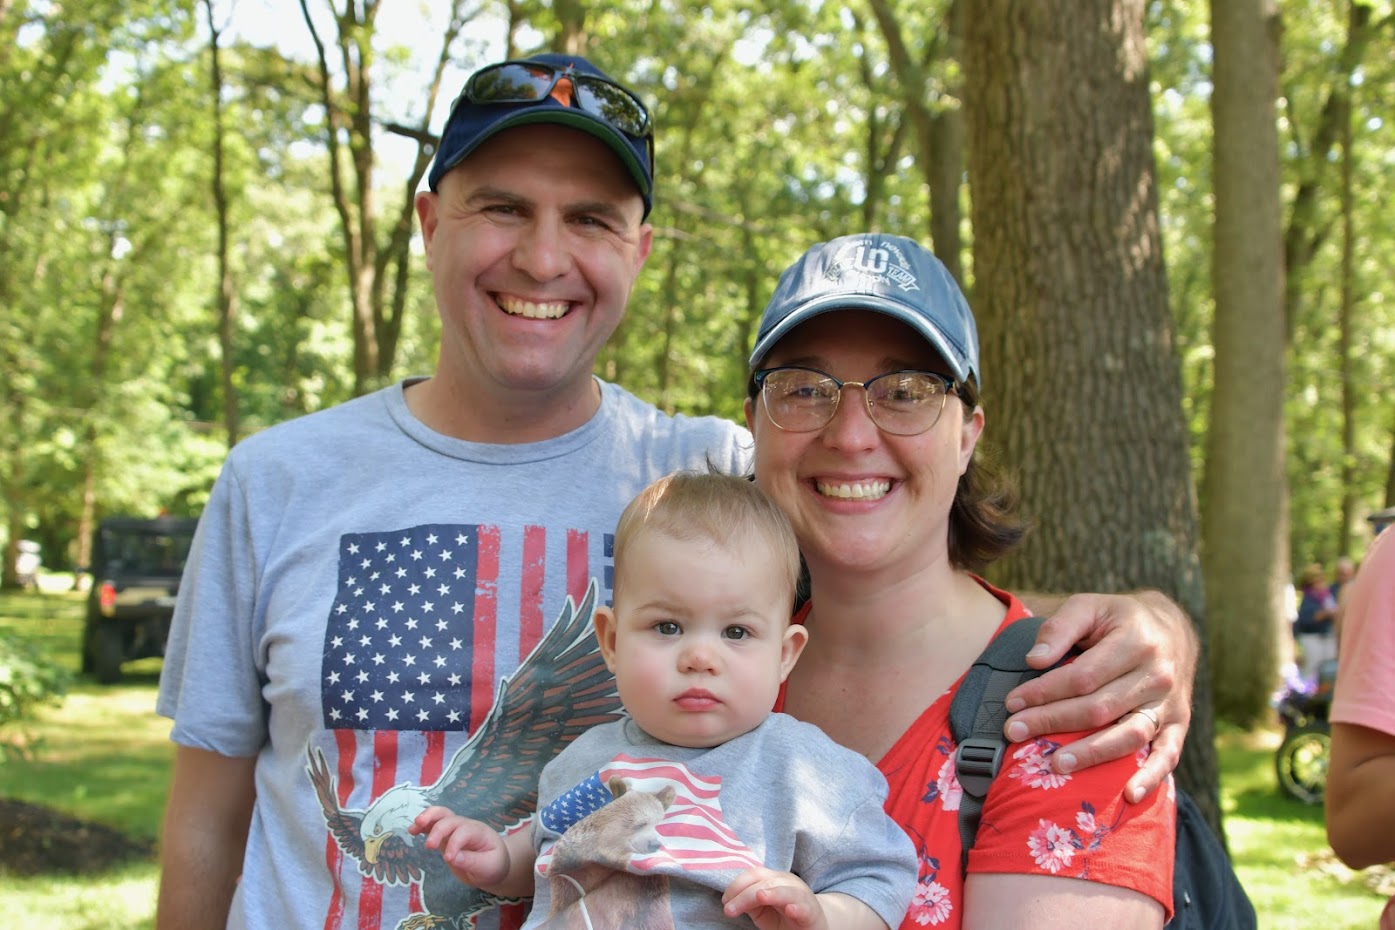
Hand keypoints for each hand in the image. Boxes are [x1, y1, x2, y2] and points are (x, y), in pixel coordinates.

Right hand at [410, 805, 511, 887]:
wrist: (493, 862)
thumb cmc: (493, 864)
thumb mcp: (488, 866)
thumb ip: (472, 862)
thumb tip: (451, 858)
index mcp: (479, 832)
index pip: (464, 832)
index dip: (454, 844)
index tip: (448, 860)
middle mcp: (466, 826)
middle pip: (450, 820)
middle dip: (438, 831)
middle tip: (429, 846)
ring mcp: (455, 829)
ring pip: (441, 815)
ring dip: (427, 818)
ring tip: (414, 827)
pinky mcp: (445, 836)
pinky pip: (433, 825)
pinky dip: (422, 825)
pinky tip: (412, 831)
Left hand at [723, 867, 825, 929]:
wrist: (812, 927)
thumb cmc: (784, 917)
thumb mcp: (762, 909)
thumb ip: (749, 902)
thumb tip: (731, 900)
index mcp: (774, 879)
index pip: (754, 874)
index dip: (737, 885)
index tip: (725, 901)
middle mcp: (788, 883)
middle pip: (764, 882)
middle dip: (744, 895)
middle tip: (729, 910)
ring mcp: (801, 896)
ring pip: (785, 890)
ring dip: (771, 893)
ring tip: (759, 897)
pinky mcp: (811, 912)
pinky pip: (804, 907)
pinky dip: (796, 907)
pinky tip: (789, 909)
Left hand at [1004, 591, 1196, 801]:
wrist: (1172, 629)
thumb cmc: (1118, 619)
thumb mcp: (1090, 607)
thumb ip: (1060, 628)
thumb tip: (1034, 660)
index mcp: (1135, 642)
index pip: (1082, 676)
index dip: (1044, 691)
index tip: (1012, 703)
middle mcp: (1157, 675)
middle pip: (1099, 708)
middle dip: (1052, 721)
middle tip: (1014, 732)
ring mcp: (1170, 703)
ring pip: (1128, 735)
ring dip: (1090, 754)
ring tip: (1056, 765)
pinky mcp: (1179, 724)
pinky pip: (1168, 755)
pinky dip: (1151, 777)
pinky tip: (1129, 795)